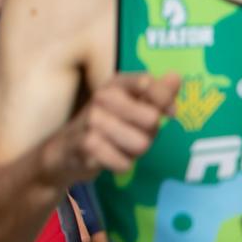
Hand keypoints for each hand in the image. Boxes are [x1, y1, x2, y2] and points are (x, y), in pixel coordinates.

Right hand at [48, 71, 179, 184]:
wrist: (65, 149)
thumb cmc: (108, 126)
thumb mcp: (133, 107)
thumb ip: (156, 94)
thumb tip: (176, 76)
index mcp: (115, 84)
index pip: (148, 83)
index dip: (164, 101)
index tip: (168, 113)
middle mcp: (102, 97)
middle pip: (151, 120)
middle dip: (148, 134)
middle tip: (131, 134)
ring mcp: (92, 120)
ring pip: (141, 144)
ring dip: (134, 152)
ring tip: (117, 146)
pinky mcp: (87, 144)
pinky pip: (125, 162)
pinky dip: (121, 165)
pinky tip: (107, 158)